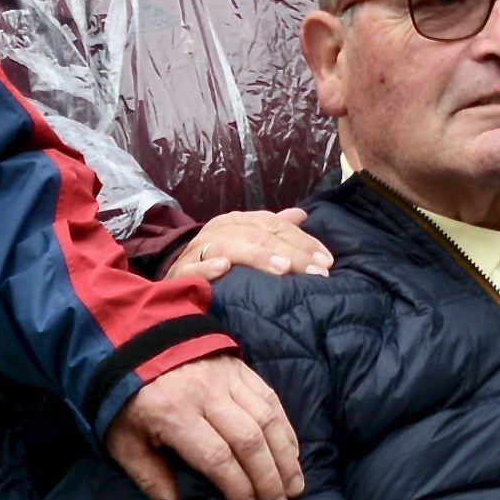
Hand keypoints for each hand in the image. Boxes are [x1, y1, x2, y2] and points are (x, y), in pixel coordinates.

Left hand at [104, 355, 302, 499]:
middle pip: (249, 439)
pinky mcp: (241, 369)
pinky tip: (292, 452)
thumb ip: (150, 477)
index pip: (216, 456)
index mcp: (174, 414)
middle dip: (268, 477)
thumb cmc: (130, 402)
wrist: (139, 345)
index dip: (237, 486)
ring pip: (267, 418)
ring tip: (294, 485)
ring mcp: (228, 378)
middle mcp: (207, 394)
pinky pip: (271, 399)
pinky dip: (286, 428)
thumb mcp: (124, 442)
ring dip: (285, 455)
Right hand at [166, 206, 333, 284]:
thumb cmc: (215, 262)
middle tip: (318, 271)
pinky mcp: (179, 273)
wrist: (172, 284)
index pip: (274, 225)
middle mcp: (218, 230)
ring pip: (231, 247)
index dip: (303, 241)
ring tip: (284, 268)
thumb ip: (272, 229)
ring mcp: (197, 250)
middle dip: (292, 253)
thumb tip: (302, 215)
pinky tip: (224, 269)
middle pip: (259, 235)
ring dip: (258, 256)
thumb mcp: (245, 242)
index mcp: (236, 222)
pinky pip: (193, 269)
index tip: (327, 260)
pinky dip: (208, 267)